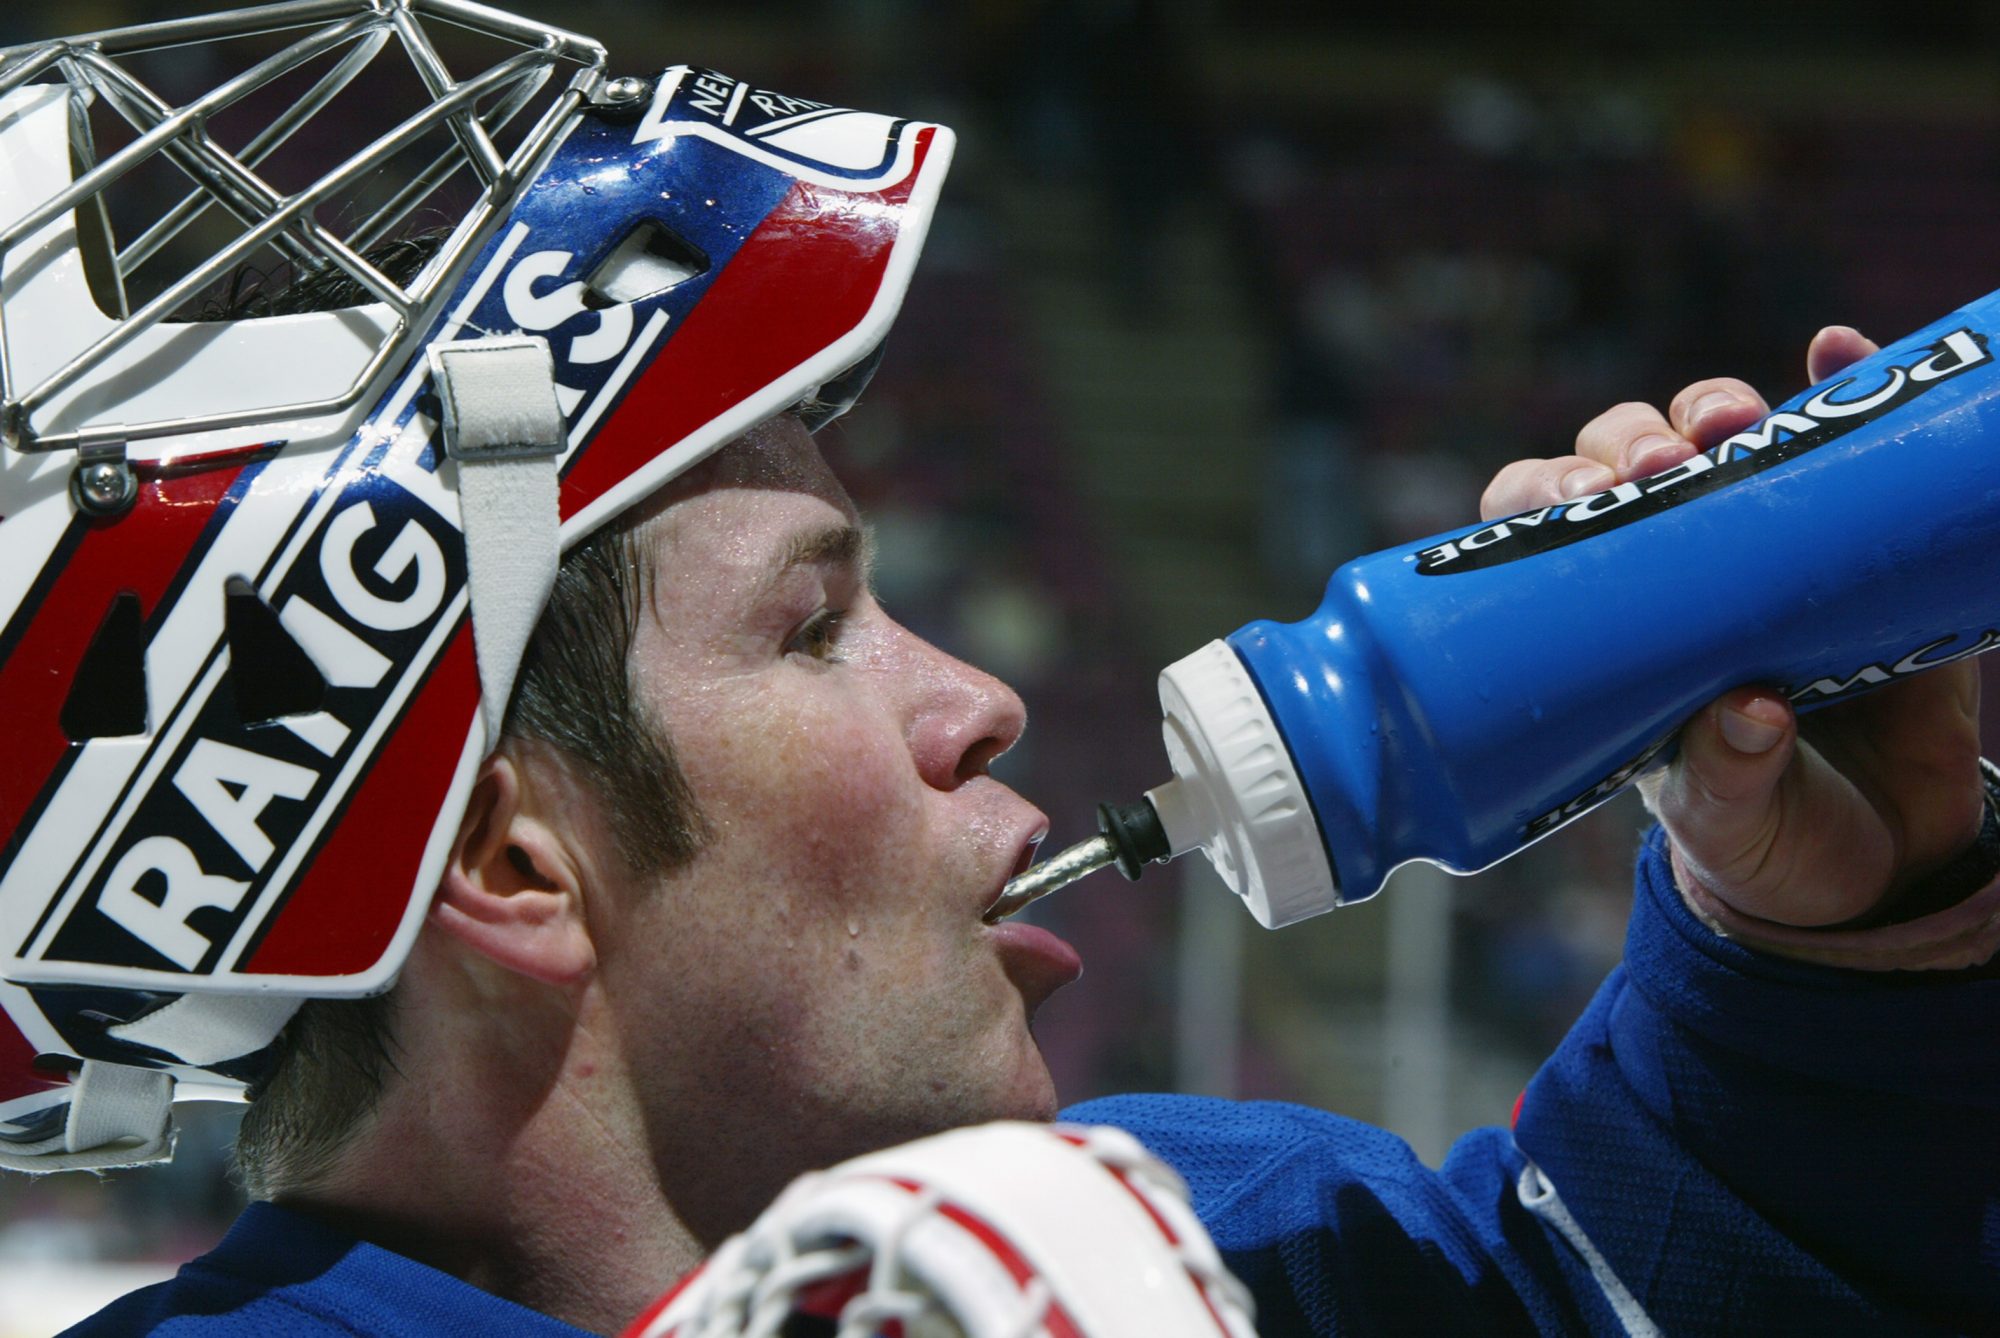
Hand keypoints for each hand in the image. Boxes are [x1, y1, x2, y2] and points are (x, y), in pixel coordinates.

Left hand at [1482, 326, 1985, 930]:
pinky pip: (1846, 450)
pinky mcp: (1861, 544)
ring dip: (1715, 407)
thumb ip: (1730, 780)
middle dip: (1630, 441)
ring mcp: (1766, 546)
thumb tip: (1752, 713)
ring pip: (1721, 440)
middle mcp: (1675, 569)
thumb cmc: (1769, 844)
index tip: (1577, 498)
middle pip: (1625, 463)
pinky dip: (1838, 386)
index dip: (1544, 491)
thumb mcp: (1731, 823)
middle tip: (1661, 463)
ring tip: (1735, 422)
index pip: (1544, 529)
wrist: (1890, 867)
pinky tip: (1836, 349)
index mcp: (1606, 630)